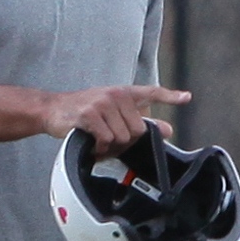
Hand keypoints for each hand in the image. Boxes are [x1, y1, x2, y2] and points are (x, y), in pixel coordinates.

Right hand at [41, 84, 187, 150]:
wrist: (53, 109)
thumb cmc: (85, 112)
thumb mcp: (113, 112)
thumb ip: (139, 120)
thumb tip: (167, 130)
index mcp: (124, 93)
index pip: (151, 92)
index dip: (170, 96)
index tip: (186, 97)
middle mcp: (115, 94)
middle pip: (138, 130)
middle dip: (125, 141)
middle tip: (109, 138)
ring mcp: (102, 103)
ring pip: (122, 137)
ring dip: (110, 146)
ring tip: (98, 139)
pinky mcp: (89, 114)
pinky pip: (106, 140)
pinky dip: (99, 148)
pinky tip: (92, 142)